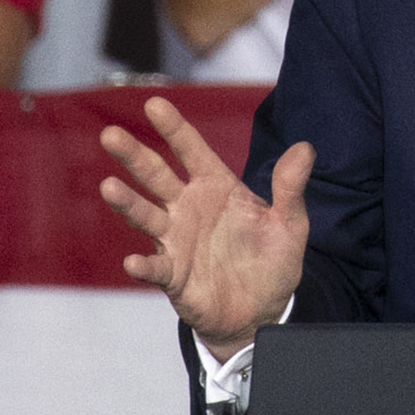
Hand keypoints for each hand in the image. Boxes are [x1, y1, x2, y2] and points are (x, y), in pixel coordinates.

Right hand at [100, 96, 313, 358]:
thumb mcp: (289, 223)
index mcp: (216, 187)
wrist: (264, 311)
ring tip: (109, 187)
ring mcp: (176, 241)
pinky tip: (134, 261)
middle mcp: (189, 209)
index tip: (154, 103)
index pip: (192, 151)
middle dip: (134, 156)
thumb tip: (305, 149)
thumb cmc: (272, 261)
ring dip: (128, 203)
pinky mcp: (174, 276)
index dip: (174, 129)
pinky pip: (155, 268)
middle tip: (111, 135)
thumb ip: (290, 188)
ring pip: (146, 216)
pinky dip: (144, 265)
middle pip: (156, 176)